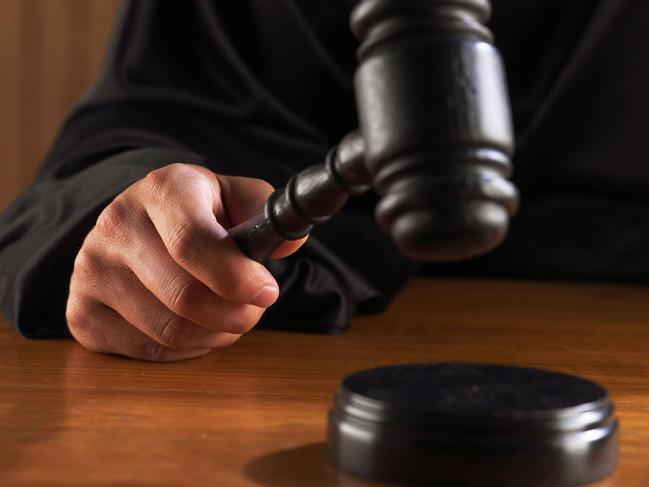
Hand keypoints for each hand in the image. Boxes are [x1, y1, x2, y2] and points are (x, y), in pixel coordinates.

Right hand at [66, 163, 305, 360]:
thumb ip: (265, 211)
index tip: (267, 291)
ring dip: (216, 334)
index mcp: (161, 190)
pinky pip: (148, 351)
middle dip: (236, 315)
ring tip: (229, 317)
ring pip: (169, 331)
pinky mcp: (81, 312)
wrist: (141, 224)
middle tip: (254, 309)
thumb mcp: (234, 196)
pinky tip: (196, 326)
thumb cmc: (199, 213)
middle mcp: (116, 225)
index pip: (193, 242)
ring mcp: (91, 271)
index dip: (237, 277)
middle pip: (185, 297)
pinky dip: (187, 349)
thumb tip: (288, 244)